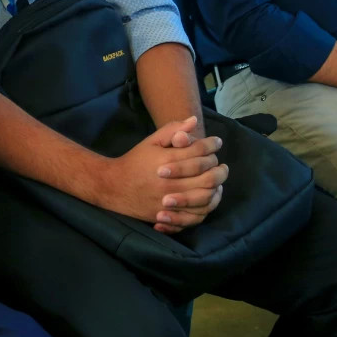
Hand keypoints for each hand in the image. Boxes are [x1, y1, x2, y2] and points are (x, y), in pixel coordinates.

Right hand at [99, 116, 227, 234]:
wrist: (113, 187)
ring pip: (205, 197)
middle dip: (219, 168)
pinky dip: (207, 206)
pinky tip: (209, 196)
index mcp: (167, 160)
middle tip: (222, 165)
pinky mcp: (169, 215)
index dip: (212, 144)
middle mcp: (171, 182)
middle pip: (208, 176)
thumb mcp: (151, 141)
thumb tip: (193, 120)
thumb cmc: (135, 161)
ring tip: (219, 181)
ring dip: (216, 187)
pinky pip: (196, 215)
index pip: (199, 151)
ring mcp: (170, 201)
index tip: (217, 142)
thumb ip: (172, 130)